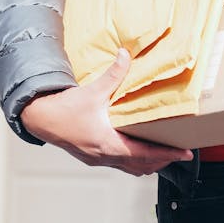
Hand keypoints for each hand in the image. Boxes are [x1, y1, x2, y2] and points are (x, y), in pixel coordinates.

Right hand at [19, 48, 194, 176]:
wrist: (39, 119)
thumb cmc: (64, 109)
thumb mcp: (93, 91)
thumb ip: (114, 74)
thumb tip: (126, 54)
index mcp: (108, 144)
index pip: (146, 154)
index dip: (167, 154)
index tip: (184, 154)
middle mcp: (104, 156)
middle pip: (141, 166)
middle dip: (162, 160)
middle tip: (178, 154)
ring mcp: (97, 159)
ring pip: (130, 168)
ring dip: (147, 163)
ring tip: (163, 156)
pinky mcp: (92, 157)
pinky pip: (118, 165)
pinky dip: (132, 161)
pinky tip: (137, 153)